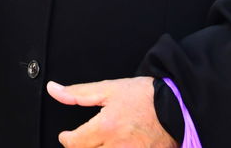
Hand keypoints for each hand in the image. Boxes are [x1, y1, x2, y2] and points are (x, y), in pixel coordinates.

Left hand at [47, 77, 177, 147]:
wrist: (177, 107)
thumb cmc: (145, 97)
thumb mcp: (109, 89)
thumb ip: (78, 93)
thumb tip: (53, 89)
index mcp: (106, 127)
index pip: (73, 143)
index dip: (66, 139)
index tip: (67, 135)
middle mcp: (117, 147)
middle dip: (82, 147)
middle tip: (86, 139)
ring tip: (102, 142)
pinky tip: (115, 146)